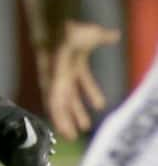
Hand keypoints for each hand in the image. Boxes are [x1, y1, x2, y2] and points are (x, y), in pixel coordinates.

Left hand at [35, 20, 120, 139]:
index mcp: (75, 64)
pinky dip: (57, 117)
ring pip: (59, 104)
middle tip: (84, 128)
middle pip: (70, 97)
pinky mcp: (49, 86)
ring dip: (64, 120)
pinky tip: (61, 129)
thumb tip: (115, 34)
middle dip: (76, 112)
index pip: (83, 81)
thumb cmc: (72, 29)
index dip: (91, 92)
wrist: (59, 30)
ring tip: (71, 136)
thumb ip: (103, 37)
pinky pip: (52, 105)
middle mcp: (63, 73)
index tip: (100, 105)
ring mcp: (55, 80)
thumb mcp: (94, 35)